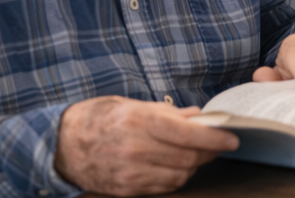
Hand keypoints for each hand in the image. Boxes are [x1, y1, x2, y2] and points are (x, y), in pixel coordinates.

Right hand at [54, 95, 238, 195]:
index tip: (232, 139)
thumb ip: (169, 113)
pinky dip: (177, 178)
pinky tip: (176, 166)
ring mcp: (130, 172)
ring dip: (194, 165)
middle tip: (219, 145)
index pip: (187, 134)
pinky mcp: (125, 190)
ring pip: (179, 175)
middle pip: (188, 157)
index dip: (214, 138)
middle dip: (209, 152)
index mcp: (139, 122)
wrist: (62, 144)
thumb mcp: (134, 105)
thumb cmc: (101, 118)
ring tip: (196, 154)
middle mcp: (135, 149)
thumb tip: (199, 117)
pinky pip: (164, 188)